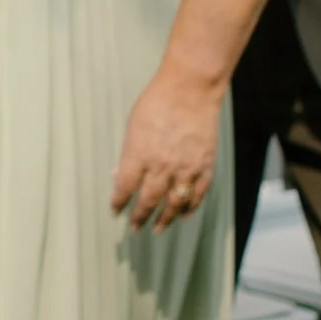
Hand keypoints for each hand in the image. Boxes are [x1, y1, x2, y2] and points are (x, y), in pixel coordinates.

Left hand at [111, 70, 224, 230]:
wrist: (190, 90)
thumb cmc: (157, 102)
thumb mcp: (133, 126)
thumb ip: (128, 153)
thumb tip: (119, 174)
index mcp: (139, 155)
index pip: (125, 188)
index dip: (119, 202)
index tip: (115, 211)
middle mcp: (162, 166)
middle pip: (149, 200)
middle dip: (140, 217)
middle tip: (135, 228)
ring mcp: (186, 168)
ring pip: (175, 203)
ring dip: (166, 219)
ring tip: (158, 229)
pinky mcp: (205, 166)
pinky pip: (198, 194)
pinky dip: (191, 207)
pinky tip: (184, 215)